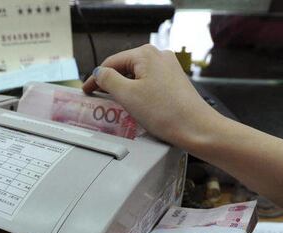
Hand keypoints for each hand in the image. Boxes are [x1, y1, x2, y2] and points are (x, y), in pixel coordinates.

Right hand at [83, 45, 282, 215]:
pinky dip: (138, 94)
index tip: (85, 93)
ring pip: (137, 77)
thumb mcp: (128, 95)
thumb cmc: (163, 112)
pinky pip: (150, 85)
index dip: (95, 78)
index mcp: (145, 54)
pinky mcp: (176, 83)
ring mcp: (169, 69)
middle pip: (125, 68)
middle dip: (110, 84)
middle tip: (97, 101)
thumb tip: (99, 74)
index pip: (111, 63)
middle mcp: (159, 55)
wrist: (198, 129)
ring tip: (114, 107)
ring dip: (124, 91)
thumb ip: (108, 80)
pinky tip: (135, 108)